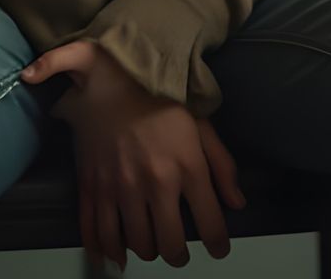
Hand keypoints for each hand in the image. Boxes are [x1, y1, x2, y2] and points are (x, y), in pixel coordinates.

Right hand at [22, 41, 243, 269]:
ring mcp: (120, 187)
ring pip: (135, 244)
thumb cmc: (164, 100)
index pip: (209, 224)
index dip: (217, 244)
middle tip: (179, 250)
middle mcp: (153, 183)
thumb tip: (237, 203)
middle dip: (177, 255)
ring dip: (146, 251)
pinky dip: (104, 251)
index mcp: (186, 167)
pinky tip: (114, 256)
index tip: (218, 249)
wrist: (115, 75)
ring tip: (151, 245)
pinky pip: (96, 231)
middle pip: (169, 245)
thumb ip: (222, 165)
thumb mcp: (202, 125)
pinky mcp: (93, 184)